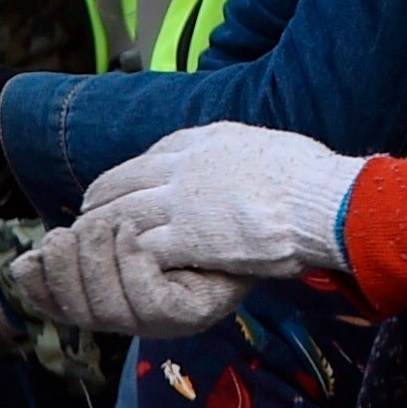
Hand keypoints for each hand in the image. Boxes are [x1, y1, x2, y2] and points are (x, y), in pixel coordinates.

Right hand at [7, 218, 249, 338]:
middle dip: (66, 271)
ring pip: (110, 310)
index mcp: (119, 299)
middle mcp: (140, 319)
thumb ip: (90, 233)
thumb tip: (24, 261)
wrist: (266, 212)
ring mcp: (167, 322)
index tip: (29, 257)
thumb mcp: (134, 219)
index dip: (40, 288)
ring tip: (106, 225)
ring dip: (98, 264)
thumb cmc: (196, 213)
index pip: (63, 308)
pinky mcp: (193, 314)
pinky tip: (134, 232)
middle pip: (82, 312)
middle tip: (74, 231)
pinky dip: (131, 266)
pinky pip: (148, 303)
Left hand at [70, 123, 361, 287]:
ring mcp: (182, 201)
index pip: (148, 156)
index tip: (116, 188)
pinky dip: (125, 256)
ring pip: (121, 215)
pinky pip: (142, 246)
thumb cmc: (307, 175)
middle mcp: (183, 166)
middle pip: (122, 183)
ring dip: (101, 233)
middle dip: (99, 202)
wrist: (321, 200)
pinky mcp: (189, 237)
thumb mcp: (259, 144)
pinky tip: (120, 267)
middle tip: (85, 217)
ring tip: (89, 248)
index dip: (125, 176)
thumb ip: (232, 152)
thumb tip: (231, 159)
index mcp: (202, 140)